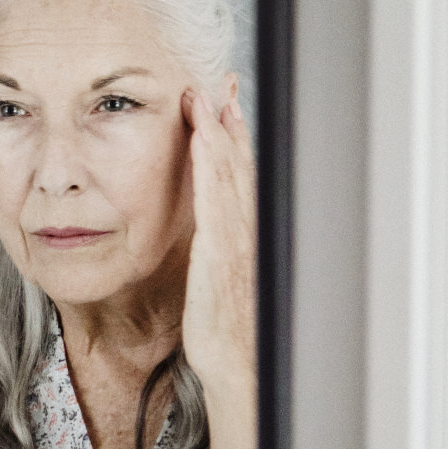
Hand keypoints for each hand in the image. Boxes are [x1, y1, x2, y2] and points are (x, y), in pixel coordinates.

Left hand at [179, 88, 257, 395]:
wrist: (240, 366)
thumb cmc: (229, 331)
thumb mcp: (220, 281)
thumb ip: (218, 252)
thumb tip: (210, 235)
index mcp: (244, 236)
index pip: (240, 175)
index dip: (234, 138)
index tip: (226, 103)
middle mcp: (245, 231)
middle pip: (240, 165)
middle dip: (231, 121)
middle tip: (223, 82)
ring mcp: (236, 240)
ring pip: (230, 174)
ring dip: (219, 132)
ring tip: (208, 97)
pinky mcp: (220, 252)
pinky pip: (215, 199)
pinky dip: (212, 166)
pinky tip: (203, 141)